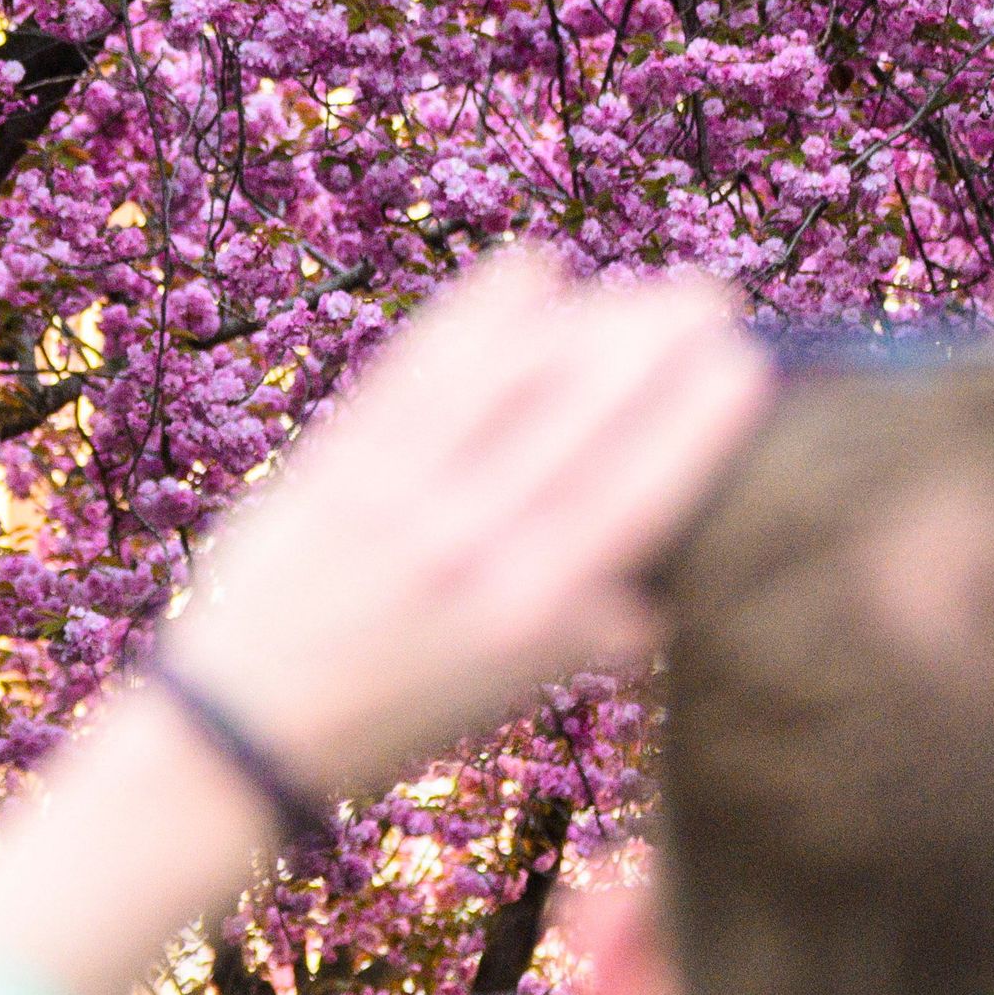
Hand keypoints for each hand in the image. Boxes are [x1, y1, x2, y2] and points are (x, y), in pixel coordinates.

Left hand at [153, 252, 768, 798]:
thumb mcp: (515, 686)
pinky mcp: (334, 458)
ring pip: (510, 375)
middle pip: (583, 415)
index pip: (637, 493)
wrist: (247, 723)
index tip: (745, 365)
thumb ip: (595, 620)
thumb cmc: (397, 707)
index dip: (697, 418)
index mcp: (530, 614)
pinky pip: (421, 364)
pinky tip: (533, 271)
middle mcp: (468, 547)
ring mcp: (395, 494)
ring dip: (587, 317)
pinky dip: (480, 310)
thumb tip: (681, 545)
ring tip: (636, 291)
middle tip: (707, 300)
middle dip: (656, 342)